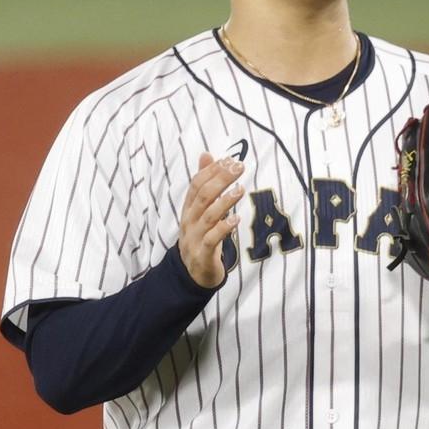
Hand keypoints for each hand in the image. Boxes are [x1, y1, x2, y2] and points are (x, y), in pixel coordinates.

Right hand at [178, 152, 244, 287]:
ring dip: (224, 202)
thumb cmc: (201, 236)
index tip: (229, 159)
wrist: (193, 274)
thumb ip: (203, 184)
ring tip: (240, 190)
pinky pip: (212, 240)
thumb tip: (206, 155)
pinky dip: (223, 228)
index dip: (211, 171)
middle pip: (203, 197)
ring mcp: (195, 238)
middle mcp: (189, 221)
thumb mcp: (200, 210)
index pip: (196, 184)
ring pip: (208, 217)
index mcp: (189, 209)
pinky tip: (236, 219)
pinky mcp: (203, 254)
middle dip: (220, 180)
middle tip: (239, 168)